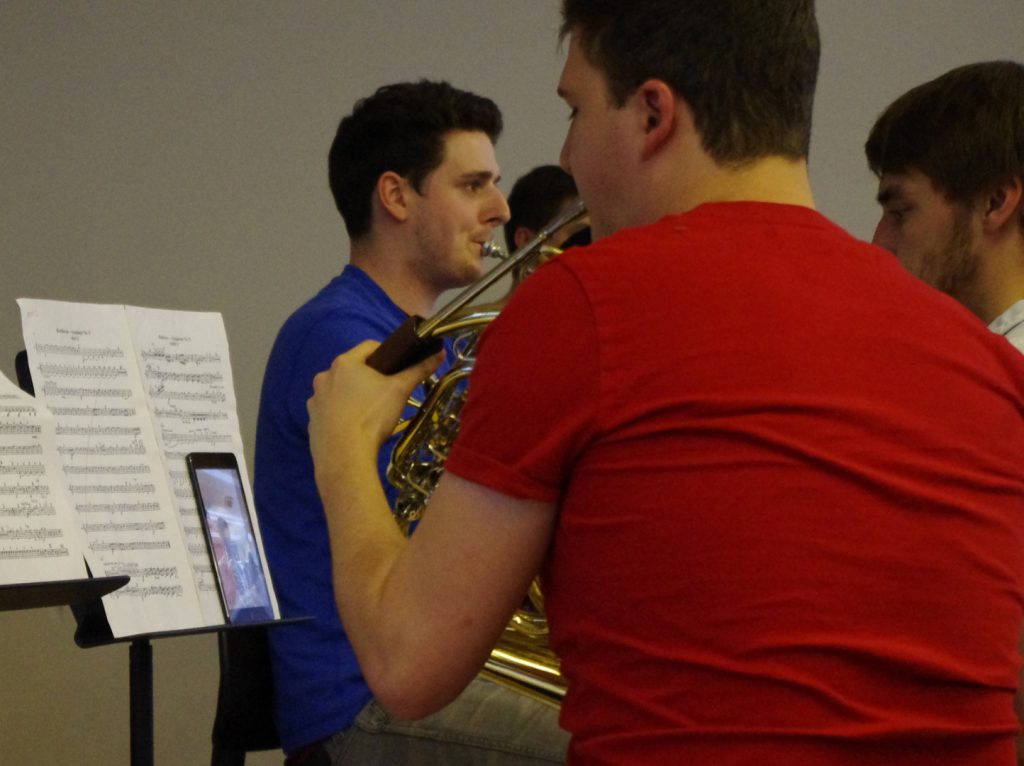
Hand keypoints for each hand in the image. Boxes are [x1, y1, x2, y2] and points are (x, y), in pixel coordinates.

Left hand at [307, 340, 443, 478]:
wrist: (344, 456)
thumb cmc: (372, 416)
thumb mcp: (400, 391)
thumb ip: (418, 370)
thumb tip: (439, 353)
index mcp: (344, 363)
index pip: (369, 347)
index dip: (387, 354)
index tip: (397, 368)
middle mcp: (324, 377)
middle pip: (352, 370)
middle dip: (368, 378)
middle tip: (386, 394)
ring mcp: (315, 400)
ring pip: (339, 391)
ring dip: (352, 396)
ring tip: (370, 414)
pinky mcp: (312, 421)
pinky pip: (330, 412)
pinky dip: (341, 416)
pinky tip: (354, 429)